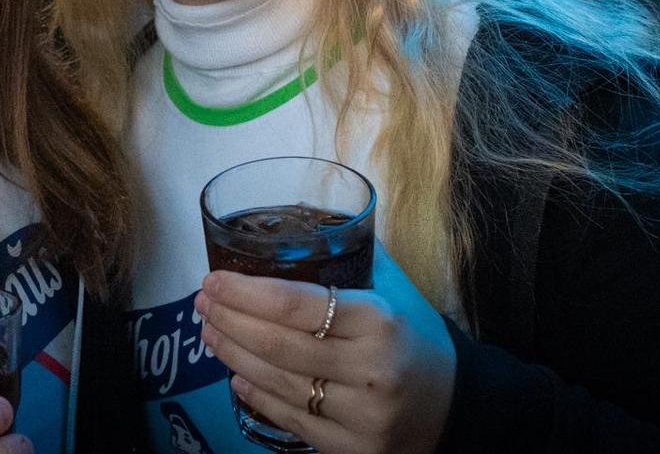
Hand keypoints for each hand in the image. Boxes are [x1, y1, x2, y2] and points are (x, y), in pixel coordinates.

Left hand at [195, 245, 456, 453]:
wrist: (457, 407)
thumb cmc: (418, 341)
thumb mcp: (396, 295)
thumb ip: (354, 264)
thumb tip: (304, 227)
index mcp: (379, 322)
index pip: (294, 306)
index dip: (244, 292)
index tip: (213, 279)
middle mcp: (367, 371)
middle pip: (276, 344)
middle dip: (229, 320)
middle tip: (202, 302)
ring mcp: (359, 416)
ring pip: (277, 382)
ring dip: (234, 355)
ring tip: (211, 332)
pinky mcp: (352, 449)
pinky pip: (291, 419)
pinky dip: (257, 395)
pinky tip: (237, 376)